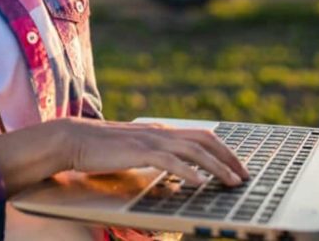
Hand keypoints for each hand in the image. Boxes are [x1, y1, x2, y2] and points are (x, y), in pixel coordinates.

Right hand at [63, 118, 249, 186]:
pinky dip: (188, 172)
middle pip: (205, 140)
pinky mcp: (139, 152)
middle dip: (229, 157)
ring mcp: (151, 141)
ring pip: (194, 151)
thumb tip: (171, 170)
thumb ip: (153, 156)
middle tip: (245, 175)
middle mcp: (161, 133)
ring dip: (217, 167)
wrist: (73, 139)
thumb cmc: (100, 149)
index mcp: (161, 132)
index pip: (201, 137)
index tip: (237, 166)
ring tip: (232, 182)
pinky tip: (199, 184)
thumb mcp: (133, 151)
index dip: (223, 151)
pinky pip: (170, 162)